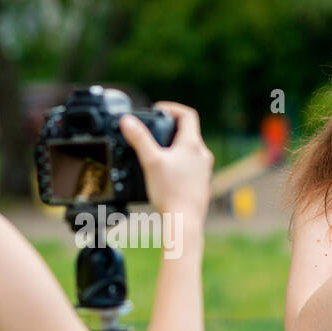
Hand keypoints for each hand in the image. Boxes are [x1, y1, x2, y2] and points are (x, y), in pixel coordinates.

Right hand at [118, 101, 213, 223]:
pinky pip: (190, 166)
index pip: (187, 115)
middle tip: (153, 131)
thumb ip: (139, 139)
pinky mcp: (201, 184)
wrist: (184, 222)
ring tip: (157, 153)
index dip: (172, 108)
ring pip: (189, 150)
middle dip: (170, 129)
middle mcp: (202, 155)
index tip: (158, 110)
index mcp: (192, 145)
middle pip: (188, 132)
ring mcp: (203, 170)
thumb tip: (128, 120)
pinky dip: (178, 164)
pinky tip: (165, 174)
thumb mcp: (150, 161)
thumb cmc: (171, 193)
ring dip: (174, 147)